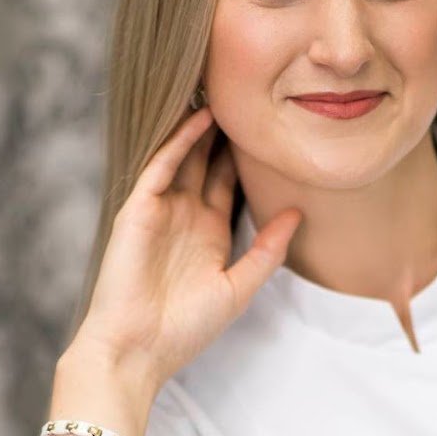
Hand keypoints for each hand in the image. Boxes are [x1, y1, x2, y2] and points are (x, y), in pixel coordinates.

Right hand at [73, 105, 301, 387]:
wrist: (137, 349)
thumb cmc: (186, 329)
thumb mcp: (238, 287)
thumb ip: (267, 250)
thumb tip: (299, 211)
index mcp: (209, 234)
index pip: (232, 182)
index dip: (250, 156)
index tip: (278, 126)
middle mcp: (186, 215)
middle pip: (210, 161)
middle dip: (228, 130)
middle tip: (253, 91)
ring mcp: (162, 209)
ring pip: (186, 155)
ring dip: (204, 125)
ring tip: (228, 86)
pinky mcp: (139, 208)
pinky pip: (162, 165)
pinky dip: (181, 141)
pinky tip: (203, 116)